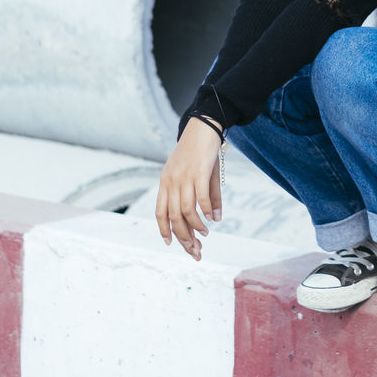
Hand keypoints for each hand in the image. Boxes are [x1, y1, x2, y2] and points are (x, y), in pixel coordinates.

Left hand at [156, 117, 223, 260]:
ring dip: (194, 227)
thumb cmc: (199, 152)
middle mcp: (171, 181)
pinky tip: (211, 219)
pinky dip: (204, 211)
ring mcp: (184, 177)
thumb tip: (216, 219)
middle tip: (194, 251)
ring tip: (204, 235)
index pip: (160, 212)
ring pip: (185, 210)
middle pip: (173, 217)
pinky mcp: (198, 172)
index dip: (164, 230)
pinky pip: (200, 198)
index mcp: (166, 182)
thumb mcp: (197, 175)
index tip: (171, 244)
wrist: (203, 126)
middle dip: (183, 237)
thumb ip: (206, 198)